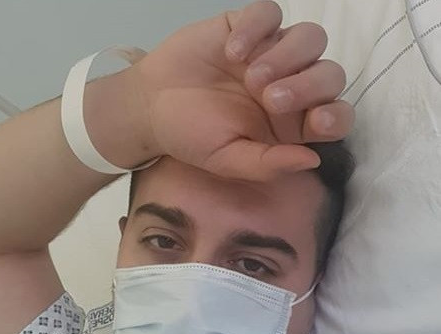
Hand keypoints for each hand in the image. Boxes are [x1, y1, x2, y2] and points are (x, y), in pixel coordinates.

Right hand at [129, 0, 353, 180]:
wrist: (152, 106)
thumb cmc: (192, 137)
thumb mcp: (228, 160)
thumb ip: (268, 164)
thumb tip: (312, 161)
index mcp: (291, 125)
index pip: (336, 116)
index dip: (337, 115)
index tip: (316, 121)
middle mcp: (290, 87)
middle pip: (330, 74)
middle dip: (307, 85)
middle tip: (268, 98)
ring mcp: (271, 53)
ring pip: (311, 38)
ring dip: (286, 56)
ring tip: (249, 75)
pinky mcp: (248, 25)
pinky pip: (269, 13)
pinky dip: (256, 27)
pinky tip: (231, 51)